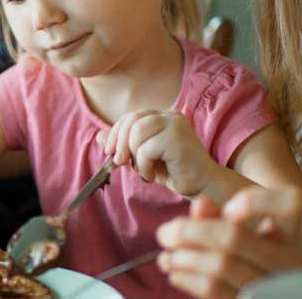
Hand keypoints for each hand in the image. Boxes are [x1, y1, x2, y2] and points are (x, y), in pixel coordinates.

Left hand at [96, 109, 215, 196]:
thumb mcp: (143, 157)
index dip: (115, 133)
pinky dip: (144, 166)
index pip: (131, 117)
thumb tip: (99, 136)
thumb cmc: (174, 171)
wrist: (202, 185)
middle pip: (131, 121)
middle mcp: (169, 115)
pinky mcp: (177, 137)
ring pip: (136, 134)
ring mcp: (175, 124)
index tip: (109, 152)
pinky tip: (153, 176)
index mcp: (162, 116)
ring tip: (145, 171)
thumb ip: (124, 145)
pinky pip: (146, 149)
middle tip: (121, 164)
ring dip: (135, 158)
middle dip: (120, 144)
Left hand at [156, 187, 301, 298]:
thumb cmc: (250, 258)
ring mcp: (271, 287)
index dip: (254, 202)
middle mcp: (288, 261)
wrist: (269, 294)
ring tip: (167, 257)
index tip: (229, 209)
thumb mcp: (241, 233)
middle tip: (165, 233)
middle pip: (234, 236)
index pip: (287, 205)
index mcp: (290, 234)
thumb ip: (220, 216)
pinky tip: (176, 272)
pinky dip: (186, 278)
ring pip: (219, 265)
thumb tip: (199, 205)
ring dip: (182, 258)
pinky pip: (213, 291)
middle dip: (189, 231)